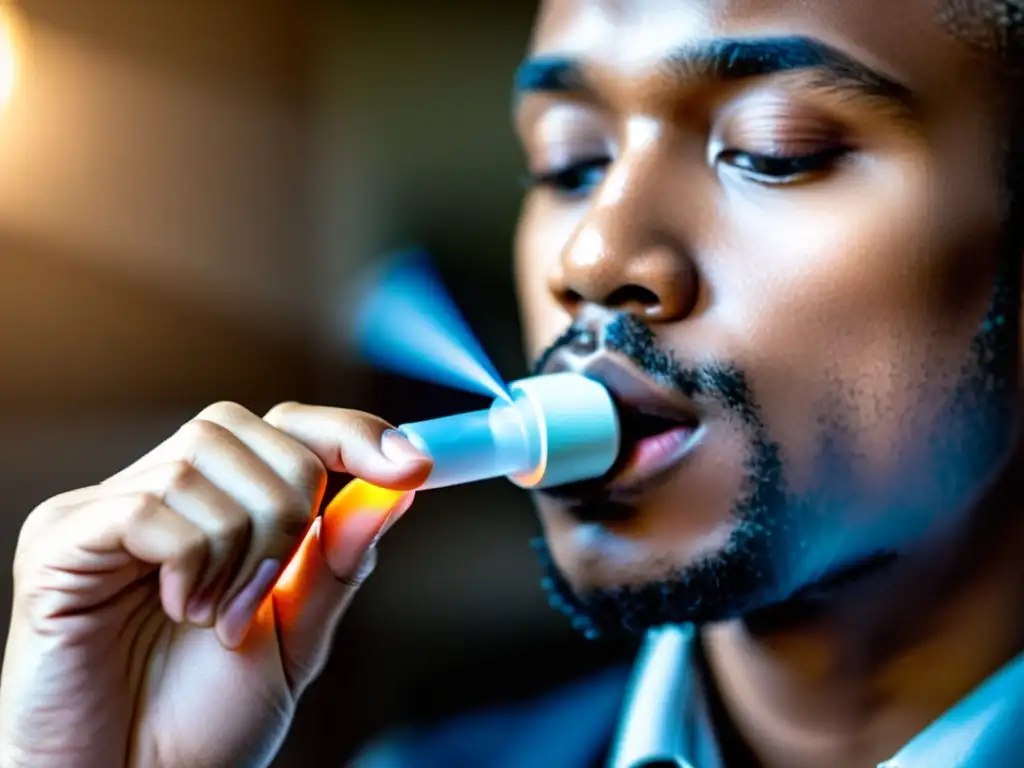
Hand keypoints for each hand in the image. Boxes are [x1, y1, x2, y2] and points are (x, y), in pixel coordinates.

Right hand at [0, 402, 431, 767]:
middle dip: (289, 512)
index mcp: (218, 508)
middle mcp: (162, 493)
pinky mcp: (59, 540)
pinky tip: (178, 608)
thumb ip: (336, 562)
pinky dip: (188, 562)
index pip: (287, 429)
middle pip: (252, 432)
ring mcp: (106, 511)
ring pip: (204, 462)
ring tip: (217, 620)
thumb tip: (397, 489)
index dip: (351, 434)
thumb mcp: (295, 638)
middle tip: (264, 597)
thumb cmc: (201, 723)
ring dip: (239, 551)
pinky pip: (148, 508)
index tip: (412, 467)